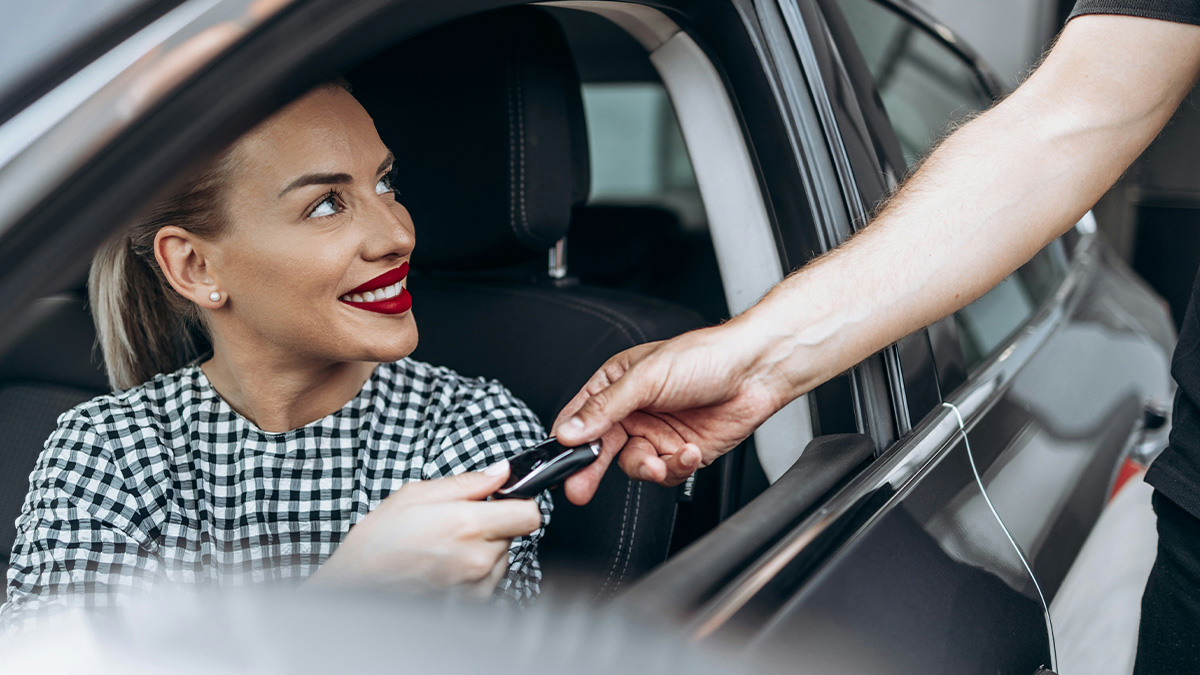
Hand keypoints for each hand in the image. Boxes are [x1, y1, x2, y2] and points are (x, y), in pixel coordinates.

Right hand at [308, 462, 540, 598]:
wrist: (356, 585)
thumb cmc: (379, 541)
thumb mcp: (417, 495)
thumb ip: (468, 483)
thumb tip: (500, 472)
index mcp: (467, 524)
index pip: (529, 514)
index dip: (519, 502)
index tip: (504, 500)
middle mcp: (477, 558)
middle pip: (515, 534)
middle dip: (495, 523)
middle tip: (460, 522)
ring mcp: (475, 584)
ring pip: (503, 556)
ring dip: (485, 547)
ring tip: (448, 545)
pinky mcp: (470, 603)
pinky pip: (490, 579)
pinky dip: (477, 570)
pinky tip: (447, 564)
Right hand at [553, 321, 794, 504]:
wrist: (755, 372)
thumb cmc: (705, 357)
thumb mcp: (646, 378)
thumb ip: (605, 407)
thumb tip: (570, 431)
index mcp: (616, 384)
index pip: (581, 417)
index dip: (569, 439)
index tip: (561, 459)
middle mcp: (634, 411)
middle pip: (602, 448)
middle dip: (591, 470)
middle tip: (579, 489)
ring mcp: (657, 433)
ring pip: (635, 466)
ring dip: (647, 468)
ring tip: (660, 462)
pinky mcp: (681, 453)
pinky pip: (667, 473)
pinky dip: (677, 467)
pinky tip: (689, 452)